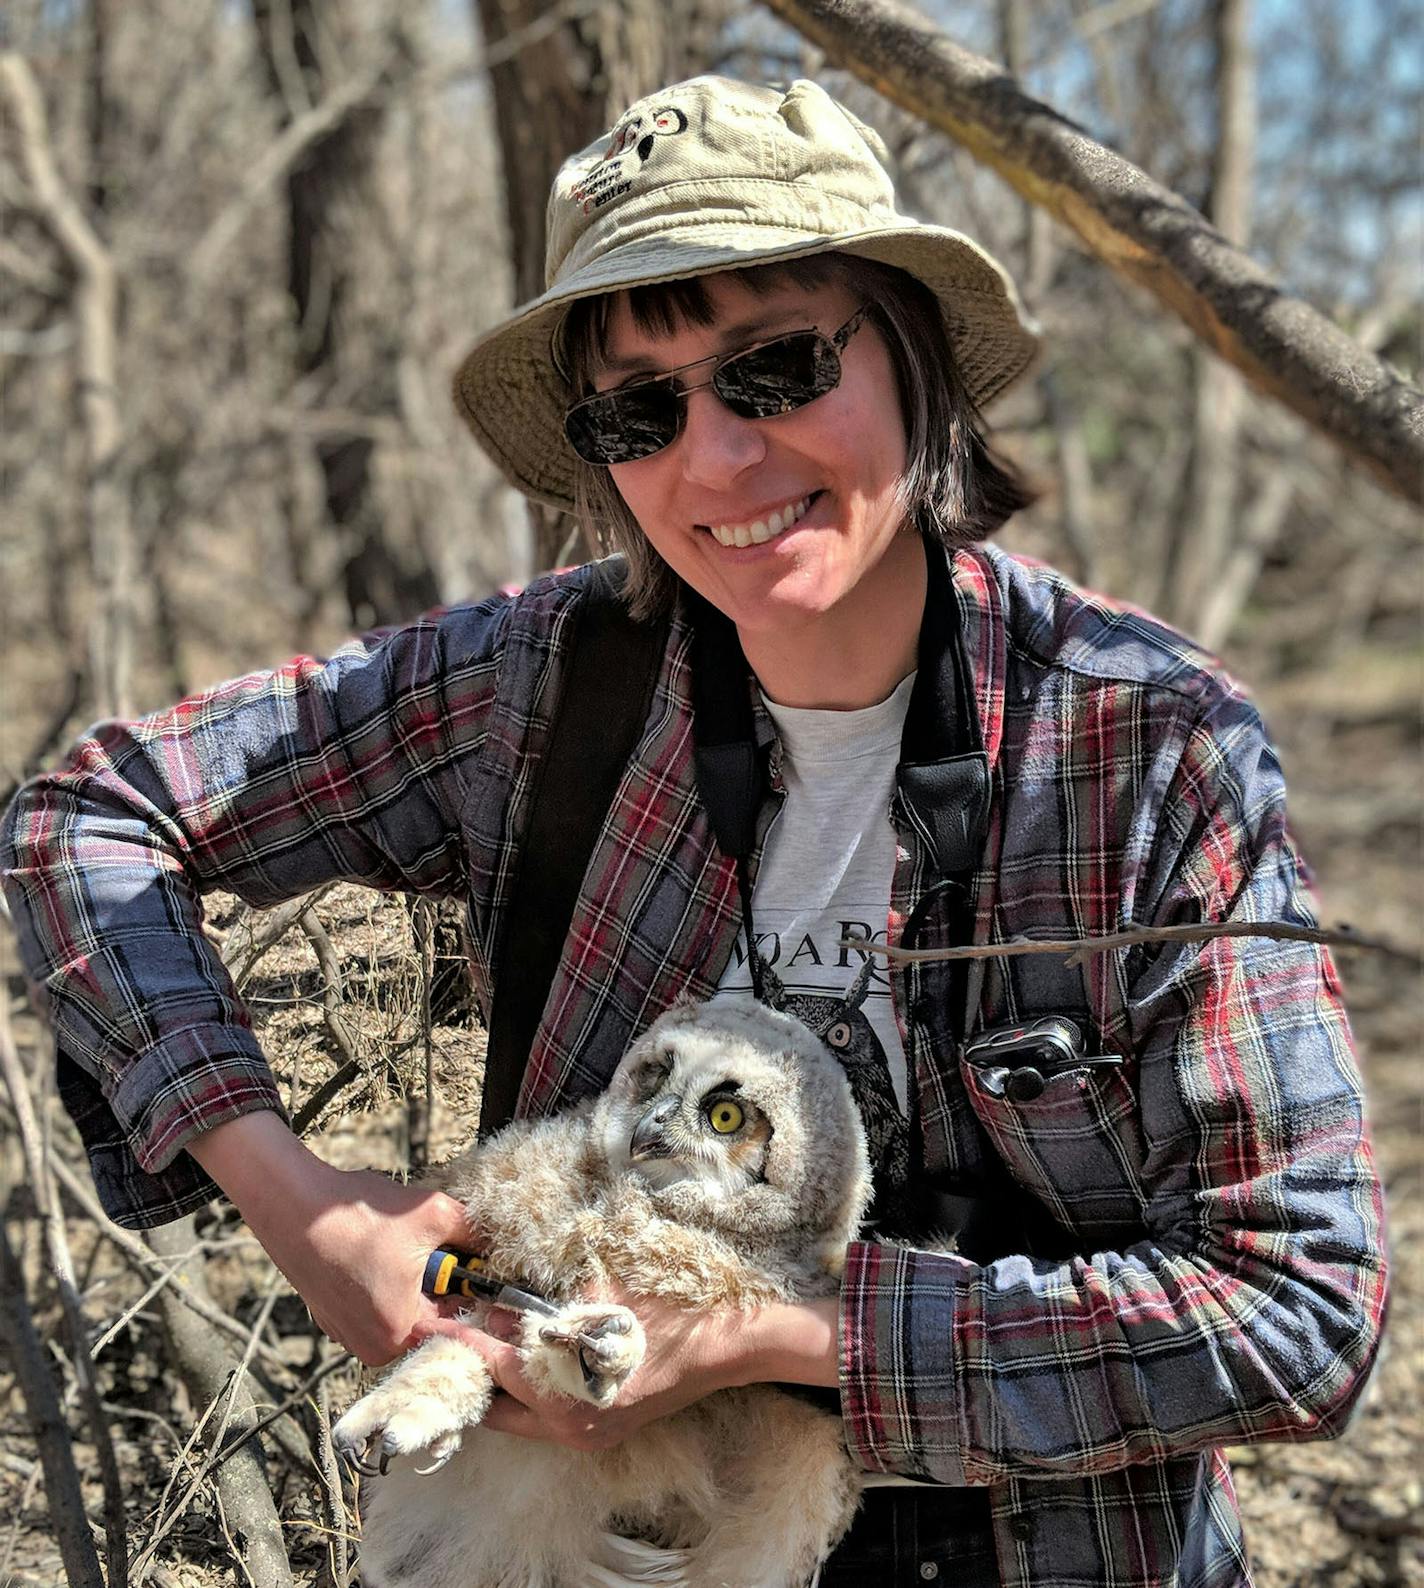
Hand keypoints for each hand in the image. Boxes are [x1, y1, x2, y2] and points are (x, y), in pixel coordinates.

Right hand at [187, 1110, 476, 1364]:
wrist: (294, 1205)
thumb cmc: (360, 1214)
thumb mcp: (434, 1214)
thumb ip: (474, 1234)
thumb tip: (495, 1244)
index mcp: (399, 1332)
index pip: (457, 1331)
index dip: (478, 1306)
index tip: (489, 1284)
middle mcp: (372, 1346)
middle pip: (430, 1322)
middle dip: (442, 1289)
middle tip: (439, 1252)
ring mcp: (347, 1334)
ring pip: (402, 1313)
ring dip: (413, 1286)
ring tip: (405, 1248)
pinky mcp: (331, 1318)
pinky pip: (374, 1308)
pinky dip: (384, 1286)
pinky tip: (379, 1252)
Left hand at [414, 1288, 839, 1451]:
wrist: (723, 1343)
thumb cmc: (665, 1311)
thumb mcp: (598, 1295)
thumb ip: (546, 1303)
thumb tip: (500, 1300)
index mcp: (566, 1392)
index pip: (495, 1367)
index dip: (465, 1340)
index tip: (438, 1321)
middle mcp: (569, 1426)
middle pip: (498, 1407)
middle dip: (475, 1372)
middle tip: (456, 1335)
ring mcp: (586, 1434)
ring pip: (520, 1416)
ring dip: (502, 1382)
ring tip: (485, 1342)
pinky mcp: (601, 1430)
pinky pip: (547, 1415)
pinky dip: (530, 1390)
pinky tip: (527, 1358)